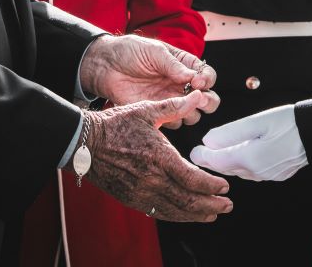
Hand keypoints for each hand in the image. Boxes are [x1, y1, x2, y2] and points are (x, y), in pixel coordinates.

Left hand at [80, 35, 218, 127]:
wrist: (105, 65)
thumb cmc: (130, 52)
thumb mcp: (154, 51)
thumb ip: (174, 65)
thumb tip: (193, 77)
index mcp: (183, 65)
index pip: (207, 75)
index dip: (207, 79)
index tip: (198, 81)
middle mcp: (180, 84)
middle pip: (207, 98)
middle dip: (208, 100)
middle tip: (199, 99)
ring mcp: (169, 99)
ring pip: (193, 114)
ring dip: (193, 112)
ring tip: (182, 106)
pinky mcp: (156, 112)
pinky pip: (173, 122)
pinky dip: (174, 120)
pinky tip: (165, 112)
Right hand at [83, 92, 232, 222]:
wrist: (84, 143)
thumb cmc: (115, 124)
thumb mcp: (146, 110)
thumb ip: (175, 106)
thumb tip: (198, 96)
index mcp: (159, 157)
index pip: (193, 179)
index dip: (212, 186)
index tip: (225, 187)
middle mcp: (152, 179)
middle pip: (188, 200)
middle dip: (211, 205)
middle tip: (227, 206)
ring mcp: (140, 192)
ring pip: (175, 210)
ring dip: (196, 214)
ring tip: (212, 214)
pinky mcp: (131, 199)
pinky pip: (158, 212)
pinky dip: (176, 215)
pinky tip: (185, 213)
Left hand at [190, 104, 307, 181]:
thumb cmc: (291, 122)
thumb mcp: (257, 121)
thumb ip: (231, 132)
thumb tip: (208, 140)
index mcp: (251, 158)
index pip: (218, 161)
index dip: (203, 157)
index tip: (194, 152)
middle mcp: (258, 171)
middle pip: (227, 168)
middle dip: (212, 161)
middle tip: (200, 154)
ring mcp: (268, 175)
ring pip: (239, 171)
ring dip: (226, 164)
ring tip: (215, 155)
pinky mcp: (277, 174)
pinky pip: (252, 171)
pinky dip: (241, 165)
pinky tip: (240, 156)